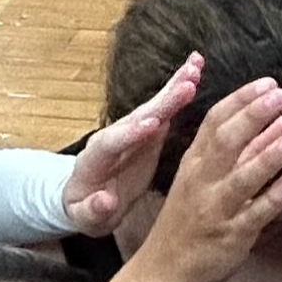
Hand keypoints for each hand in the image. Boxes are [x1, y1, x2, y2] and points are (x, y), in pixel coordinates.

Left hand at [63, 50, 203, 232]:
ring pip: (154, 106)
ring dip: (175, 85)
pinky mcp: (148, 130)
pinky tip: (196, 71)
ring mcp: (132, 130)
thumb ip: (94, 209)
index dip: (132, 133)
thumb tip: (106, 201)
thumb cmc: (85, 210)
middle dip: (162, 100)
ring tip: (197, 65)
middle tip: (187, 84)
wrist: (87, 197)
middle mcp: (114, 136)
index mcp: (96, 158)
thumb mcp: (86, 217)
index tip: (153, 125)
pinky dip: (180, 89)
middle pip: (138, 115)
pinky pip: (166, 108)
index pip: (113, 142)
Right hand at [133, 79, 281, 281]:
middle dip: (254, 116)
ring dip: (268, 153)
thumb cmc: (188, 222)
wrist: (165, 270)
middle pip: (226, 141)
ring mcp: (216, 208)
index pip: (214, 121)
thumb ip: (237, 155)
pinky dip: (274, 197)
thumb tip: (271, 125)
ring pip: (242, 176)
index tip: (268, 84)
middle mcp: (202, 181)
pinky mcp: (231, 235)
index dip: (241, 101)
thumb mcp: (203, 182)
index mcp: (193, 164)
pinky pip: (255, 214)